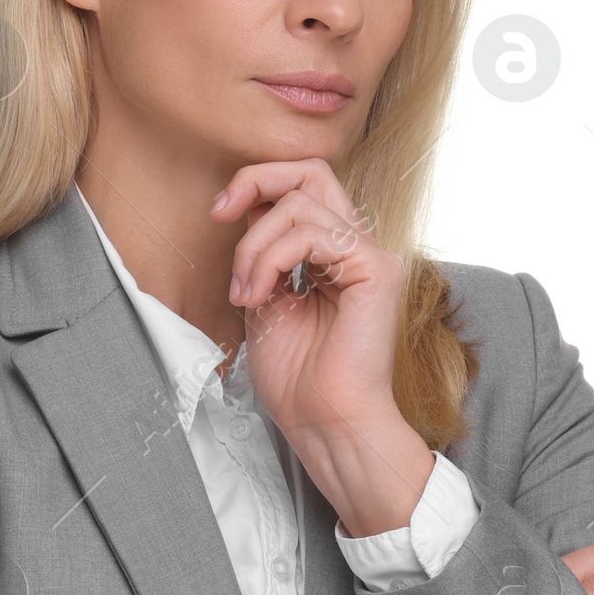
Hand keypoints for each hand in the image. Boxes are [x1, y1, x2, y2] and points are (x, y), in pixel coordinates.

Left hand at [208, 159, 404, 448]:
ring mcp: (370, 256)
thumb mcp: (264, 301)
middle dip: (255, 180)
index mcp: (334, 253)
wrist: (323, 423)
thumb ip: (261, 256)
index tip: (218, 213)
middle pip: (311, 171)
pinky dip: (271, 259)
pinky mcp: (375, 270)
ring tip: (244, 292)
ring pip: (299, 203)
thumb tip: (245, 210)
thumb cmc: (297, 379)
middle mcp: (356, 247)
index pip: (301, 187)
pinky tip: (258, 295)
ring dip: (253, 246)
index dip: (256, 186)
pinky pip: (312, 235)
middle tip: (220, 212)